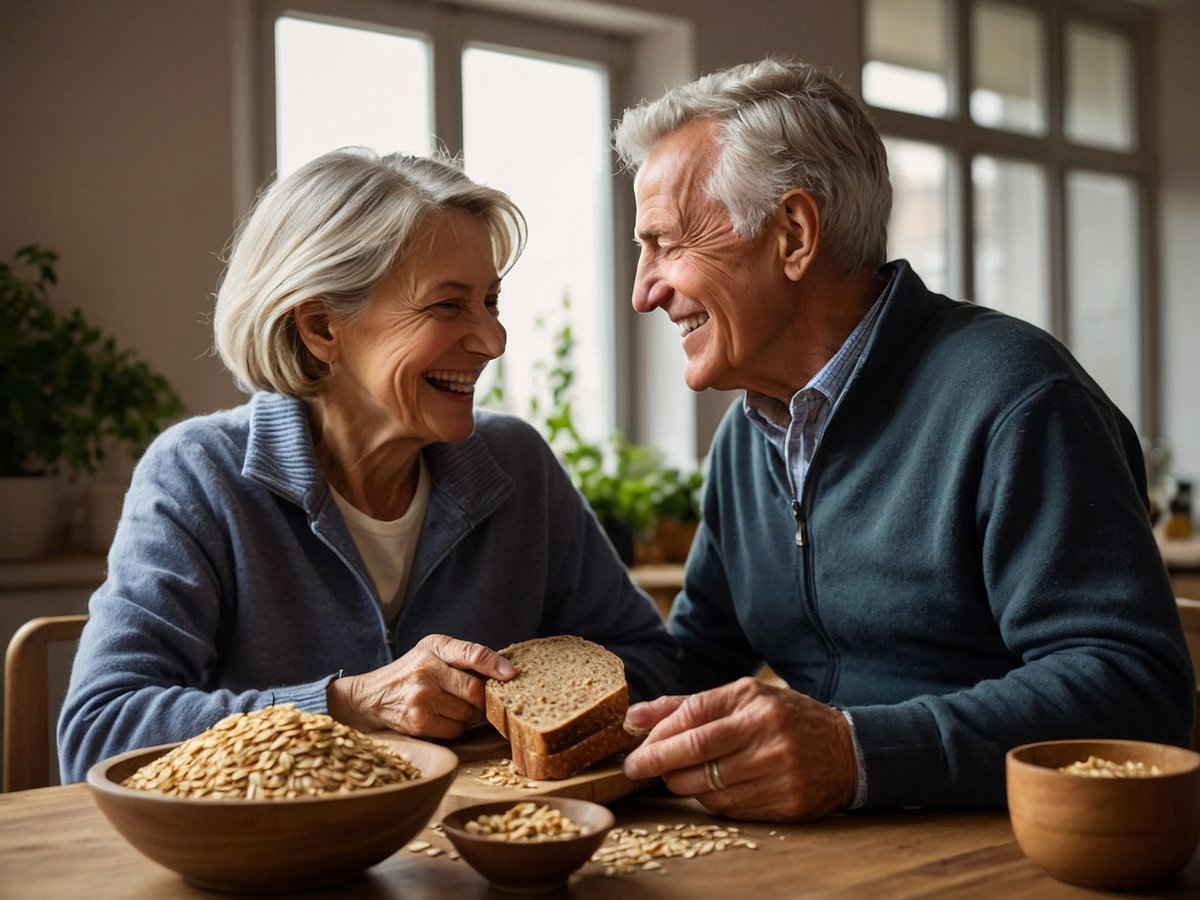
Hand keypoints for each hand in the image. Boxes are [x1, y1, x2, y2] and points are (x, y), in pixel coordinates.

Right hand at [327, 634, 514, 739]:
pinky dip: (454, 727)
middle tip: (473, 698)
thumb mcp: (432, 652)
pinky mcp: (418, 722)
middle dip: (481, 699)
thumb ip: (464, 657)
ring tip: (447, 705)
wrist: (369, 698)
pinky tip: (438, 717)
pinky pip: (456, 730)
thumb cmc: (410, 673)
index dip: (495, 665)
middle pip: (476, 691)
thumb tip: (505, 672)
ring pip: (468, 713)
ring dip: (467, 714)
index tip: (512, 674)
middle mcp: (427, 669)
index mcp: (434, 646)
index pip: (472, 653)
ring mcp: (422, 697)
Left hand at [621, 677, 856, 821]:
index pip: (691, 716)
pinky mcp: (787, 801)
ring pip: (709, 786)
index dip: (657, 735)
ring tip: (675, 778)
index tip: (634, 750)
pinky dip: (710, 801)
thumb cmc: (783, 719)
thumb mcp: (742, 698)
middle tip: (636, 769)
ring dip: (681, 785)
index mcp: (753, 700)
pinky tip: (708, 791)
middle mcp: (766, 732)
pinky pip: (731, 808)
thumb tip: (635, 716)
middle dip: (657, 763)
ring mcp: (779, 769)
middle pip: (695, 752)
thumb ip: (688, 705)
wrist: (847, 751)